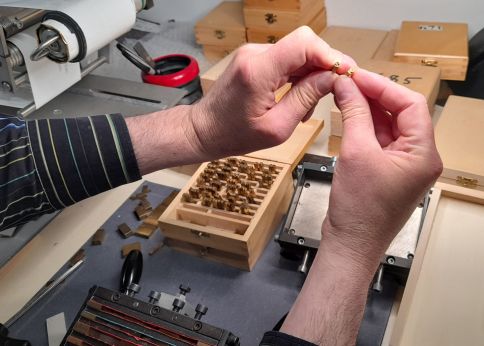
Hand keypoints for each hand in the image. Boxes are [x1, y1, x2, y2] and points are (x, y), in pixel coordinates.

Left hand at [189, 26, 354, 159]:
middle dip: (324, 67)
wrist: (204, 130)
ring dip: (311, 75)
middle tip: (333, 92)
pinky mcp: (254, 59)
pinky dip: (298, 77)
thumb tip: (332, 79)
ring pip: (298, 53)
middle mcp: (254, 54)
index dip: (330, 56)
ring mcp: (253, 54)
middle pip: (304, 45)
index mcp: (258, 71)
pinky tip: (296, 98)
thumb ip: (305, 99)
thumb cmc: (233, 135)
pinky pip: (286, 60)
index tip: (345, 73)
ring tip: (307, 105)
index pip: (304, 43)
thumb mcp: (277, 127)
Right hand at [323, 69, 442, 273]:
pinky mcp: (387, 172)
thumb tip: (346, 86)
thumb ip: (353, 114)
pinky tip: (347, 116)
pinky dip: (364, 127)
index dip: (383, 86)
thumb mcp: (355, 153)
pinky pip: (379, 141)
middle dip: (374, 96)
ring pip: (388, 126)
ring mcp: (403, 166)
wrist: (350, 244)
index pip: (410, 105)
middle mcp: (419, 158)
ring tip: (344, 95)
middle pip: (400, 114)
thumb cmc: (360, 210)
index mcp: (423, 154)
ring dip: (367, 110)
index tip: (357, 76)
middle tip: (348, 82)